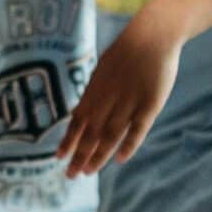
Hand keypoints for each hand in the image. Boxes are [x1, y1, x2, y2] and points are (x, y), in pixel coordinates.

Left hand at [59, 13, 179, 177]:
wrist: (152, 35)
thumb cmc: (127, 53)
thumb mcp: (103, 70)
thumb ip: (93, 94)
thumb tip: (81, 114)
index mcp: (95, 90)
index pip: (77, 120)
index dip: (68, 140)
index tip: (59, 158)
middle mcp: (109, 98)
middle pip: (91, 132)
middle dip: (79, 155)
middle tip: (71, 175)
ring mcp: (129, 101)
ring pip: (111, 135)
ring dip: (99, 155)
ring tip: (89, 172)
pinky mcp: (150, 104)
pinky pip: (138, 129)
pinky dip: (129, 145)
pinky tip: (119, 160)